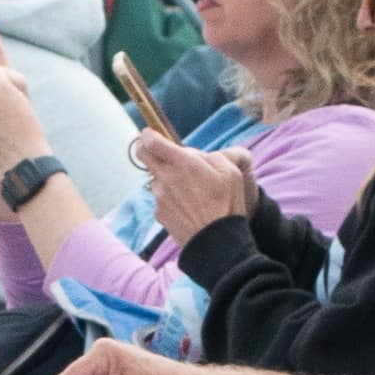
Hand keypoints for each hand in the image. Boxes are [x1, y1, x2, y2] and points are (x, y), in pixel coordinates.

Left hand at [130, 120, 248, 241]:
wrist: (216, 241)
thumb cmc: (227, 204)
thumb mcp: (231, 171)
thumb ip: (212, 155)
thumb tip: (194, 155)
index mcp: (183, 163)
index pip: (152, 141)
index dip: (148, 134)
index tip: (150, 133)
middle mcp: (166, 177)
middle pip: (142, 155)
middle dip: (145, 148)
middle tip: (155, 149)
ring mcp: (160, 197)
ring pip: (155, 178)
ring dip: (165, 178)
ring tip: (187, 189)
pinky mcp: (159, 213)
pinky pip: (160, 199)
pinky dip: (169, 198)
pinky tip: (187, 206)